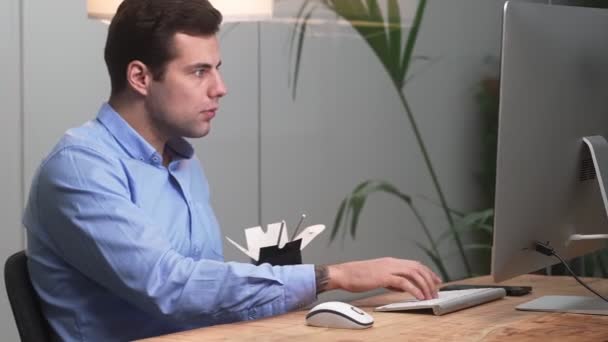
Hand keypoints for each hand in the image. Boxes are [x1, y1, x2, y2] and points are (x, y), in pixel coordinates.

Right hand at [321, 257, 441, 299]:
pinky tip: (419, 297)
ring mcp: (388, 268)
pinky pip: (404, 282)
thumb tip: (403, 287)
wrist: (343, 274)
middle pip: (418, 268)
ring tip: (429, 296)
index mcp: (391, 262)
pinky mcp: (384, 276)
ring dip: (424, 286)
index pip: (415, 264)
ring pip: (414, 274)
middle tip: (435, 291)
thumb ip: (391, 280)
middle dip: (430, 279)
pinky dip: (414, 289)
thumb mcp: (378, 277)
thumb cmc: (357, 276)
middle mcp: (392, 263)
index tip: (436, 280)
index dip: (428, 272)